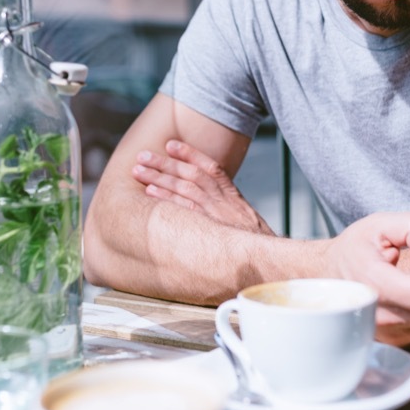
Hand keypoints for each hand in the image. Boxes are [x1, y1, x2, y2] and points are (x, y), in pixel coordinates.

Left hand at [132, 140, 275, 235]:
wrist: (271, 265)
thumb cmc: (254, 249)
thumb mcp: (246, 225)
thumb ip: (227, 212)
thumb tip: (204, 205)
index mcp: (234, 199)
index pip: (212, 168)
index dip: (191, 154)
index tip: (171, 144)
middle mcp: (226, 203)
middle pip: (193, 175)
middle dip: (166, 163)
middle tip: (143, 156)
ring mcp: (218, 216)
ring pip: (186, 188)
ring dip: (160, 178)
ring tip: (139, 171)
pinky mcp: (211, 229)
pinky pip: (186, 210)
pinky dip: (167, 199)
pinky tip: (150, 193)